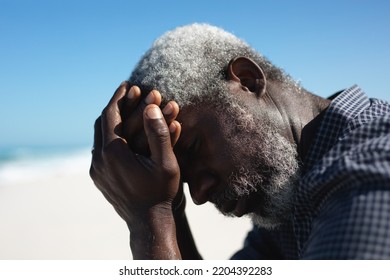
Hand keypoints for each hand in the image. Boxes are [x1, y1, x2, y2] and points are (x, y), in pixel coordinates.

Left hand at [90, 82, 181, 227]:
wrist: (148, 222)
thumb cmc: (160, 192)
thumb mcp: (166, 163)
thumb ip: (158, 134)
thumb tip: (151, 108)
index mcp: (112, 152)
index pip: (110, 114)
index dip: (119, 97)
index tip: (128, 85)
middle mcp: (98, 159)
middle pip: (101, 122)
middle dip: (116, 105)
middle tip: (128, 93)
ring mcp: (96, 169)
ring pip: (98, 136)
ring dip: (111, 120)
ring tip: (124, 109)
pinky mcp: (98, 177)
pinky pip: (99, 149)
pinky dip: (109, 135)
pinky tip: (121, 132)